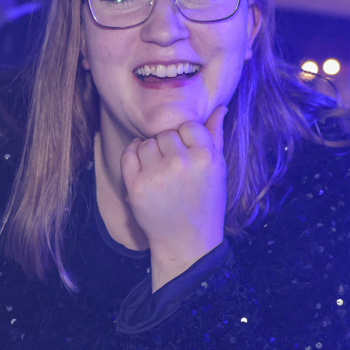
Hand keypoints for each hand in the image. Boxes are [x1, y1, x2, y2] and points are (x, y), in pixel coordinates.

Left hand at [121, 105, 227, 289]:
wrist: (187, 242)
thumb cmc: (205, 204)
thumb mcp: (219, 170)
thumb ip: (216, 136)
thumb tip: (220, 107)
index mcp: (206, 157)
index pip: (188, 125)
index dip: (186, 140)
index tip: (188, 156)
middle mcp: (181, 163)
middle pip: (166, 134)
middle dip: (168, 148)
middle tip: (175, 170)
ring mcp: (157, 175)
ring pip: (147, 143)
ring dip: (151, 154)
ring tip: (162, 174)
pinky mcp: (136, 186)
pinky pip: (128, 154)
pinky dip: (133, 156)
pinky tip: (144, 169)